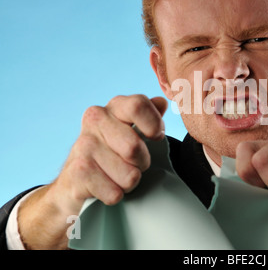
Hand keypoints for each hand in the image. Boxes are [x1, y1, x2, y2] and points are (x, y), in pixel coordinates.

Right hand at [50, 95, 167, 214]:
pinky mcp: (77, 173)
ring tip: (116, 175)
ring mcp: (83, 146)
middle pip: (134, 147)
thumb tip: (161, 102)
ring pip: (129, 176)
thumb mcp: (132, 130)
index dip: (154, 124)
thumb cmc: (112, 152)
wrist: (74, 182)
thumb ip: (149, 115)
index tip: (155, 137)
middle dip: (142, 163)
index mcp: (114, 107)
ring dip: (128, 182)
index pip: (138, 105)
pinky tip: (104, 187)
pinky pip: (115, 193)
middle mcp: (95, 120)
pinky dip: (115, 195)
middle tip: (133, 163)